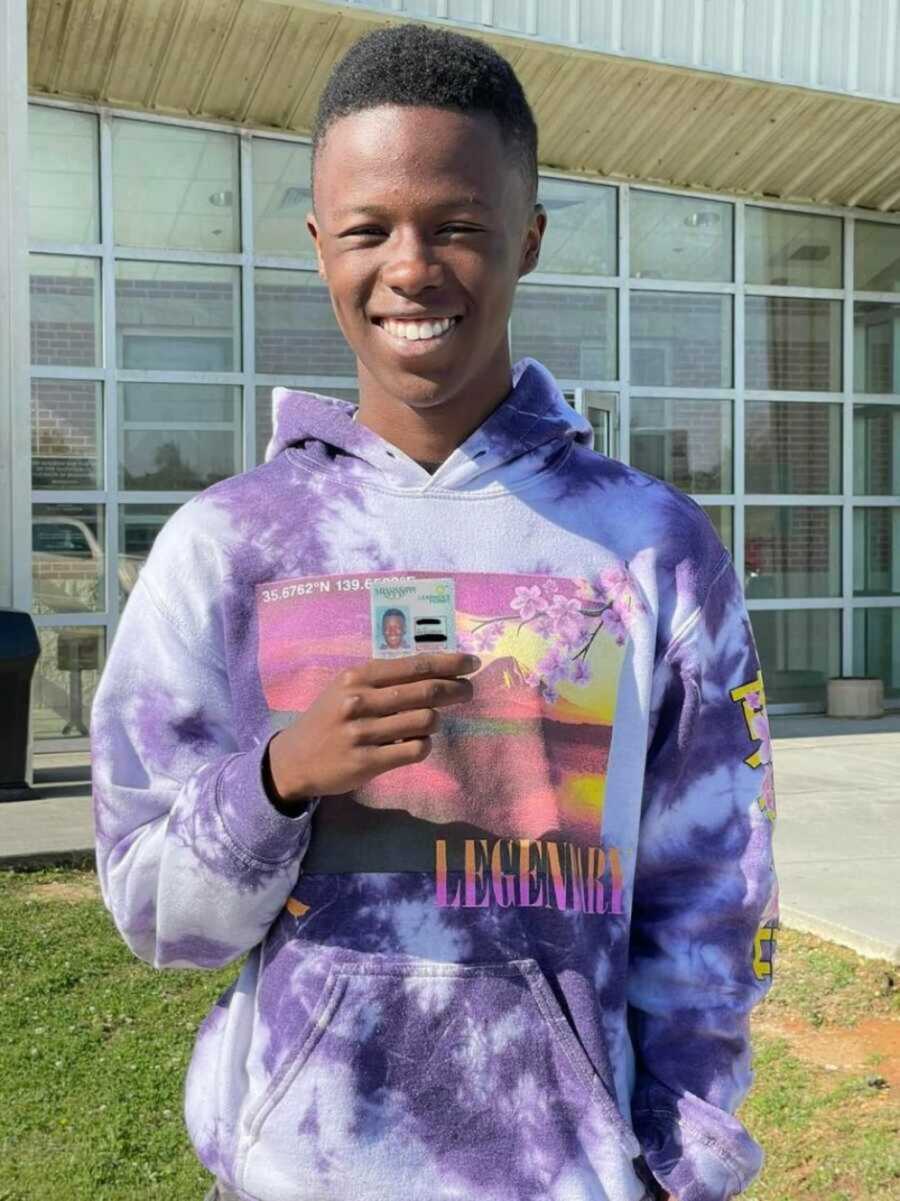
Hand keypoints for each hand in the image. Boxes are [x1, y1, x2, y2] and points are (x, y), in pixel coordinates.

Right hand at [266, 652, 479, 807]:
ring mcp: (362, 733)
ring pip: (424, 721)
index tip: (471, 662)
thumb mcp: (345, 688)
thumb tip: (432, 671)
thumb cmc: (328, 718)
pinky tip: (416, 742)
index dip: (448, 663)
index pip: (414, 665)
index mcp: (357, 677)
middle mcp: (359, 701)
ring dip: (436, 720)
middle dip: (455, 689)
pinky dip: (424, 745)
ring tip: (430, 721)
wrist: (293, 759)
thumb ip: (382, 678)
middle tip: (468, 690)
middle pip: (425, 691)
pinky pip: (414, 750)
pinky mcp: (366, 763)